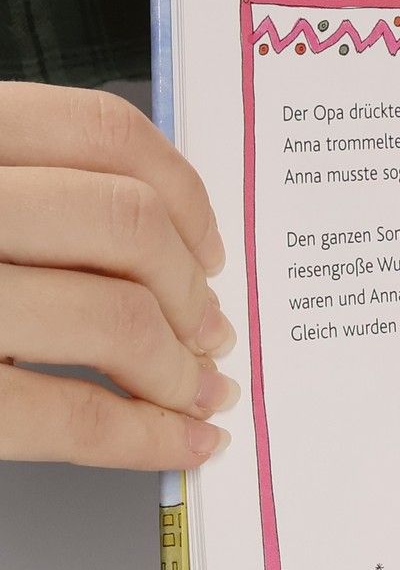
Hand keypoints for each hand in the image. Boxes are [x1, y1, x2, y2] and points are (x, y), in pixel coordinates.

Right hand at [0, 84, 235, 468]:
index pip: (97, 130)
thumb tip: (151, 226)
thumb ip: (14, 184)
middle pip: (127, 226)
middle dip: (193, 289)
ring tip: (196, 386)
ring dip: (183, 367)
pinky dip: (152, 437)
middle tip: (210, 328)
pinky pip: (75, 417)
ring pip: (119, 318)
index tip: (207, 241)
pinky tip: (183, 439)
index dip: (181, 190)